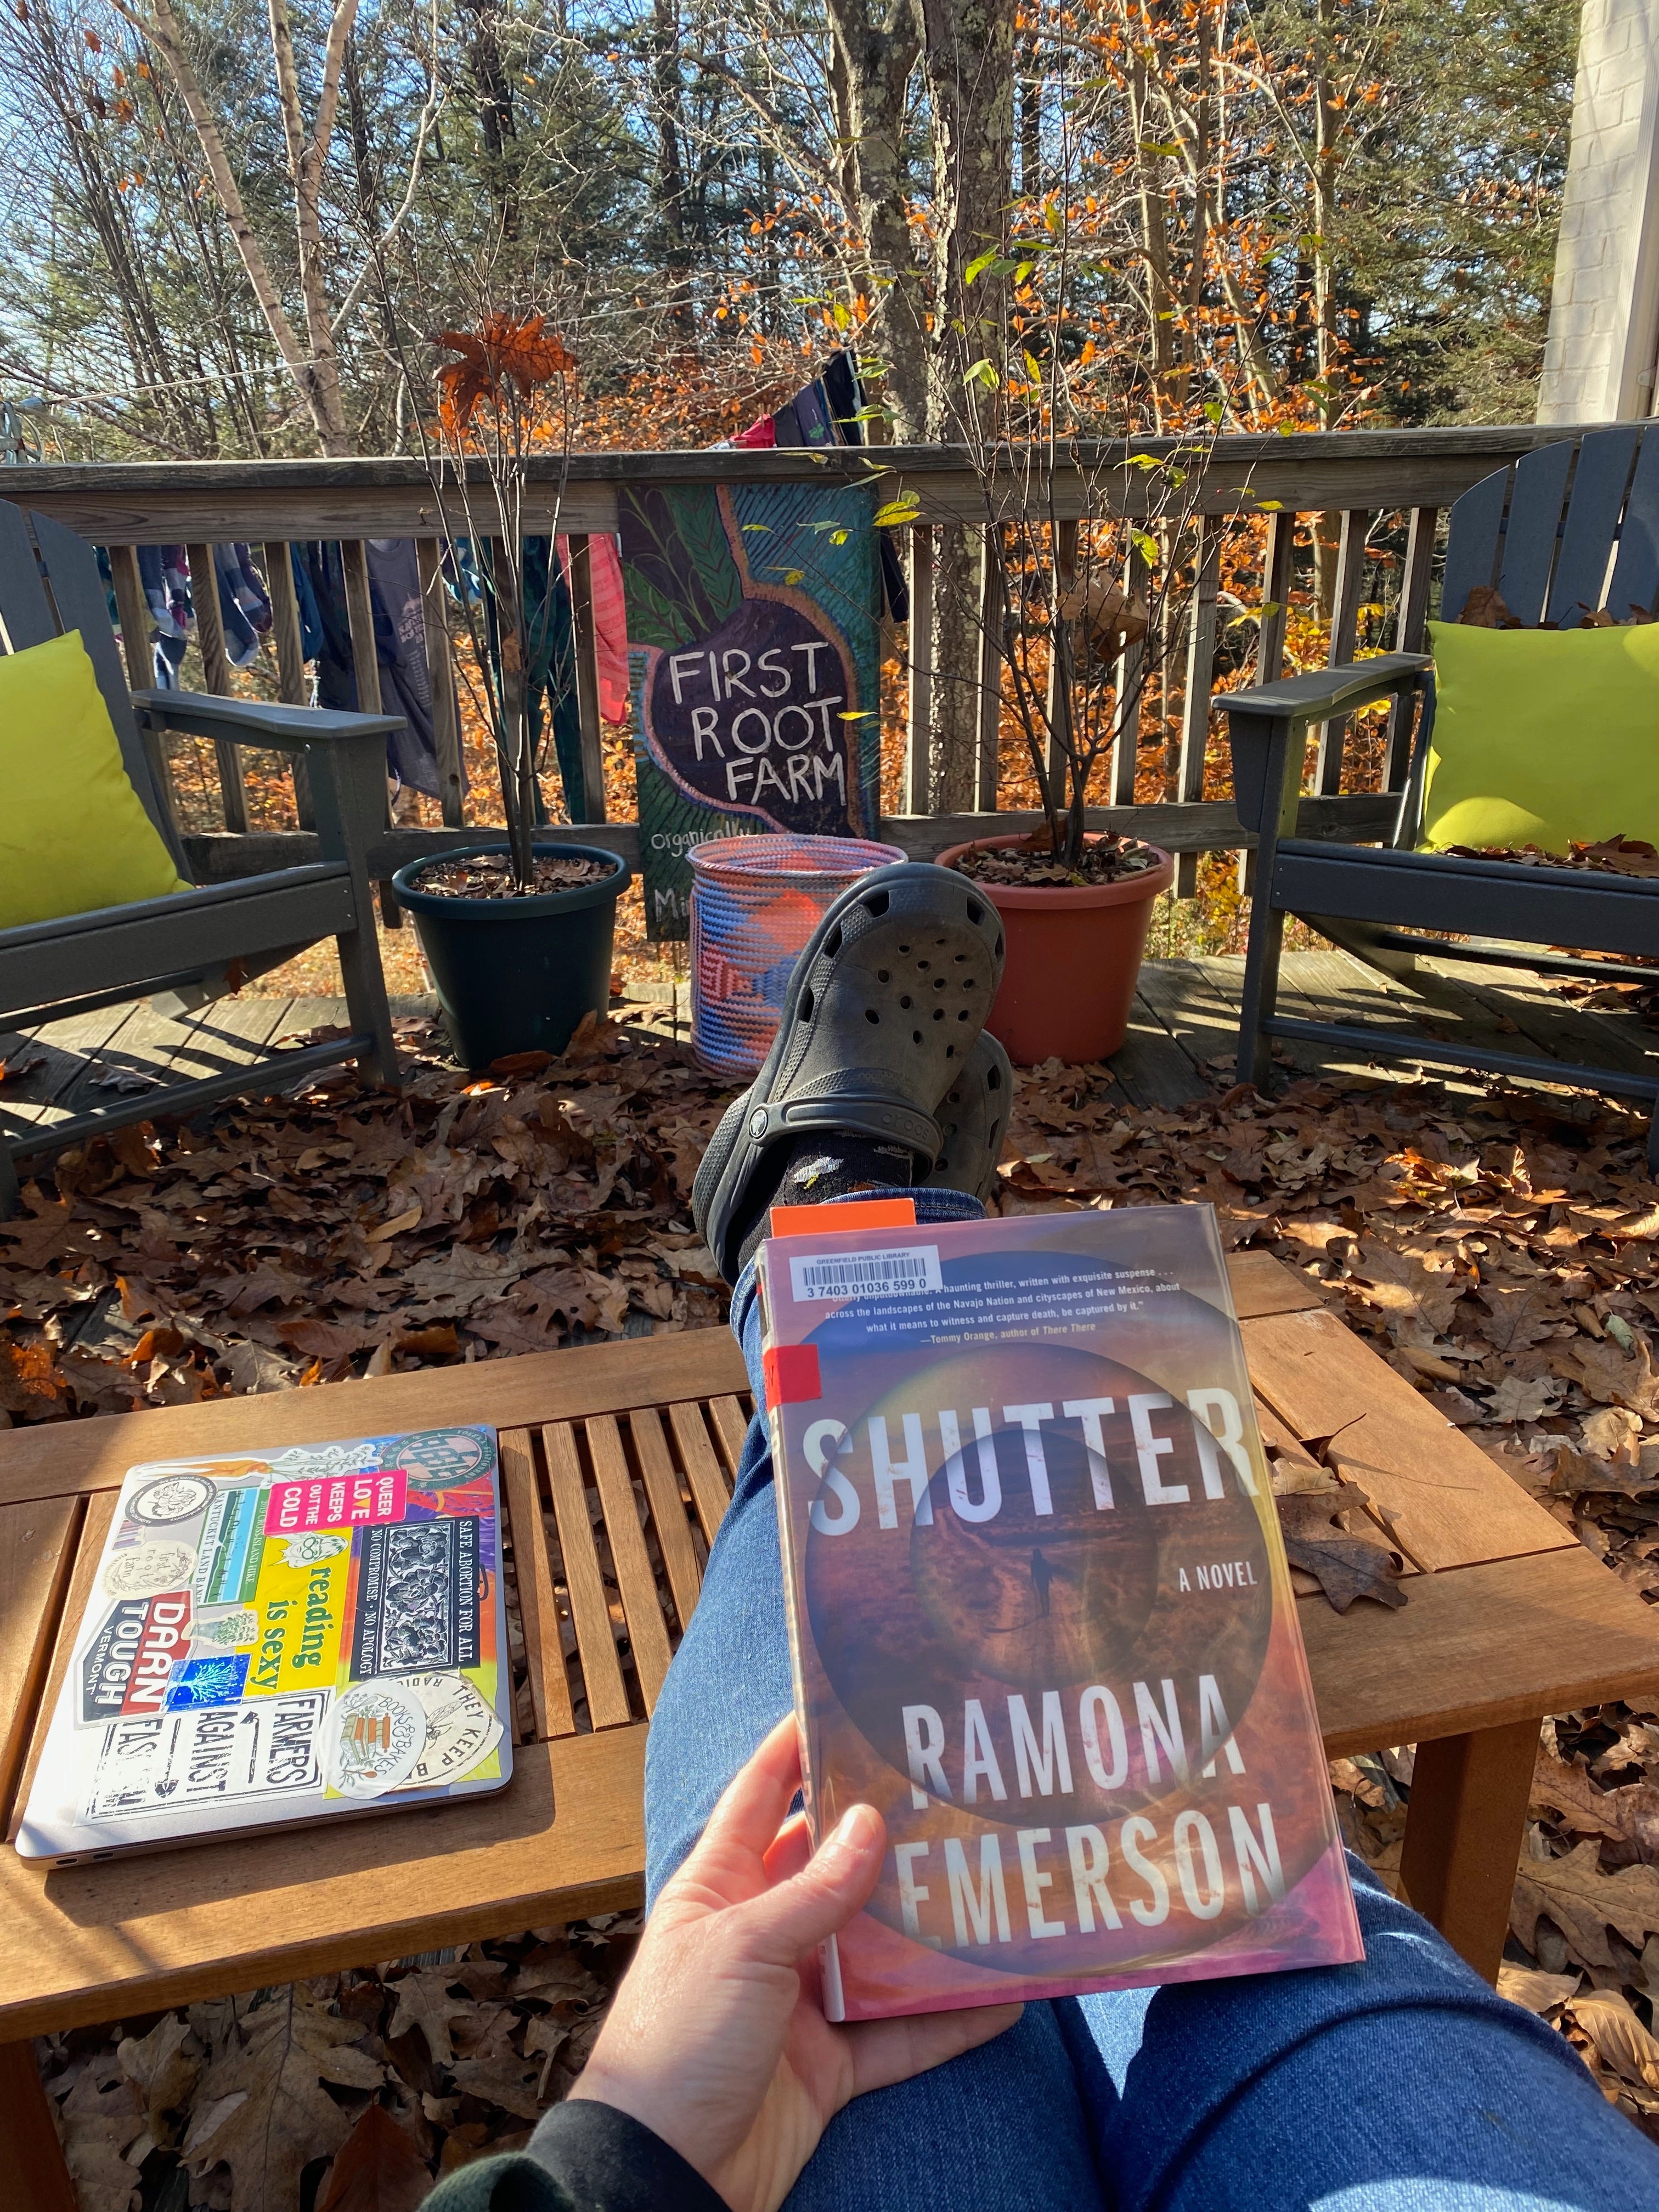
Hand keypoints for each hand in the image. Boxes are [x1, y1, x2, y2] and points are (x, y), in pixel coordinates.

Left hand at [570, 1716, 1021, 2211]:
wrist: (663, 2175)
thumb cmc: (676, 2043)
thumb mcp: (742, 1948)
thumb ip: (813, 1892)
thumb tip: (870, 1823)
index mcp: (719, 1889)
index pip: (761, 1796)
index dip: (796, 1747)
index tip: (845, 1700)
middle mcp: (761, 1934)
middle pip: (832, 1869)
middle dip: (885, 1837)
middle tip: (951, 1793)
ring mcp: (797, 2001)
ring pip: (875, 1948)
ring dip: (927, 1926)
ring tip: (993, 1883)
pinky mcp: (828, 2065)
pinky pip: (899, 2034)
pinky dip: (947, 2019)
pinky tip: (1001, 1996)